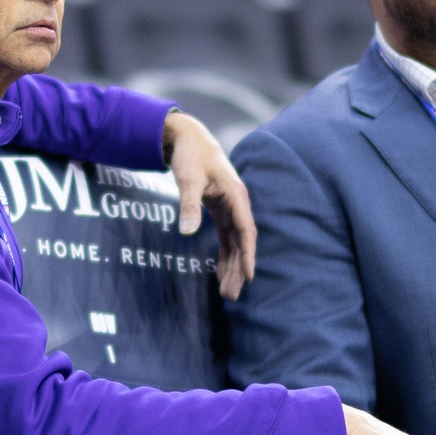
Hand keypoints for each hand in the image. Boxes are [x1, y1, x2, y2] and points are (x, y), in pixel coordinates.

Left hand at [165, 110, 257, 299]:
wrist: (187, 139)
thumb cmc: (191, 156)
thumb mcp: (188, 180)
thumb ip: (189, 206)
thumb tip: (186, 233)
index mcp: (236, 195)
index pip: (246, 230)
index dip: (248, 254)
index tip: (249, 276)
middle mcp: (237, 204)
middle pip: (242, 242)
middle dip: (239, 269)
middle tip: (232, 296)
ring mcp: (230, 209)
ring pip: (235, 243)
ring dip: (232, 267)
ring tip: (227, 293)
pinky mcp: (220, 211)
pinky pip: (226, 239)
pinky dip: (225, 256)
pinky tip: (221, 275)